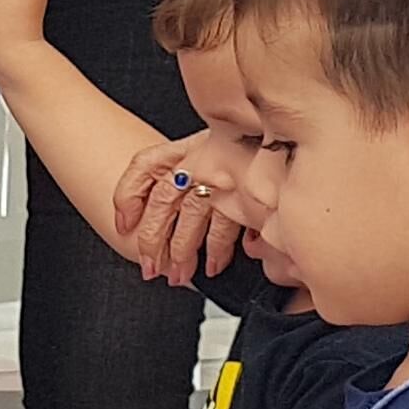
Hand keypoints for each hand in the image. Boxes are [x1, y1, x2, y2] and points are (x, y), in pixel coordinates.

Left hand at [110, 131, 242, 286]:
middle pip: (163, 201)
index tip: (124, 224)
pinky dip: (218, 251)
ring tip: (179, 274)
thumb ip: (186, 164)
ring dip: (182, 253)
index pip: (145, 165)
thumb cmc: (248, 144)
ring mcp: (223, 178)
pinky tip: (214, 264)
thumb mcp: (212, 144)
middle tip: (150, 266)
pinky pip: (225, 230)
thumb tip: (148, 209)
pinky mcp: (246, 196)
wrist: (284, 134)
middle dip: (152, 240)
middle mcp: (201, 159)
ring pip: (191, 219)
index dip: (128, 197)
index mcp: (187, 146)